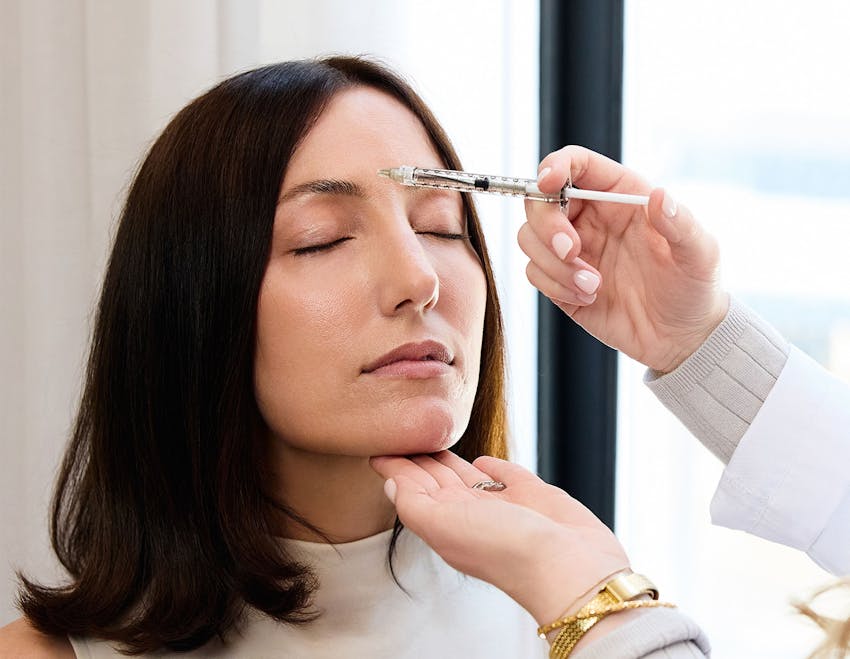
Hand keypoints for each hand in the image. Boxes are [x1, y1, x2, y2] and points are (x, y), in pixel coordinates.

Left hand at [369, 451, 628, 625]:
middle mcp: (471, 515)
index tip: (376, 445)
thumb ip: (414, 504)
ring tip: (432, 439)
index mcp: (445, 523)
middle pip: (436, 481)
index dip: (395, 468)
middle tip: (400, 432)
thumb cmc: (508, 550)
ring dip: (449, 459)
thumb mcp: (445, 526)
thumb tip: (390, 483)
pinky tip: (483, 459)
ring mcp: (503, 507)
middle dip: (417, 460)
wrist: (572, 567)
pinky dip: (494, 466)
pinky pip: (507, 476)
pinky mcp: (535, 497)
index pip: (412, 490)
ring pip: (468, 477)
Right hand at [519, 145, 728, 372]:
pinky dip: (555, 285)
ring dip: (553, 263)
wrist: (681, 338)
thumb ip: (680, 224)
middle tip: (572, 251)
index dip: (556, 166)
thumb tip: (660, 196)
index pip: (577, 165)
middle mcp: (590, 218)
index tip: (550, 184)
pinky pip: (535, 273)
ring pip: (530, 238)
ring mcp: (573, 250)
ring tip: (593, 284)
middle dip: (547, 225)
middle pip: (539, 201)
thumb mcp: (700, 254)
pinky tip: (587, 296)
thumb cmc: (693, 288)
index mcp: (620, 196)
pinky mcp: (560, 282)